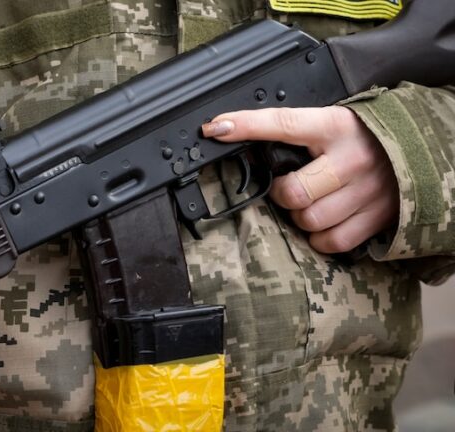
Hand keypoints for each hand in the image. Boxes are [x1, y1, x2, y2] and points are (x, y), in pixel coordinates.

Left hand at [202, 106, 398, 253]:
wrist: (426, 148)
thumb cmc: (368, 137)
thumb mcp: (335, 123)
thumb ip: (300, 132)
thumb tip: (244, 137)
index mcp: (336, 126)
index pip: (282, 123)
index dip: (246, 125)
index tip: (215, 127)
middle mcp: (352, 159)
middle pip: (293, 192)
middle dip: (283, 194)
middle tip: (291, 186)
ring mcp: (367, 191)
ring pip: (310, 220)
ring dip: (302, 217)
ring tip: (313, 202)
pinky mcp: (378, 217)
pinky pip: (332, 241)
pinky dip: (321, 238)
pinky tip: (326, 221)